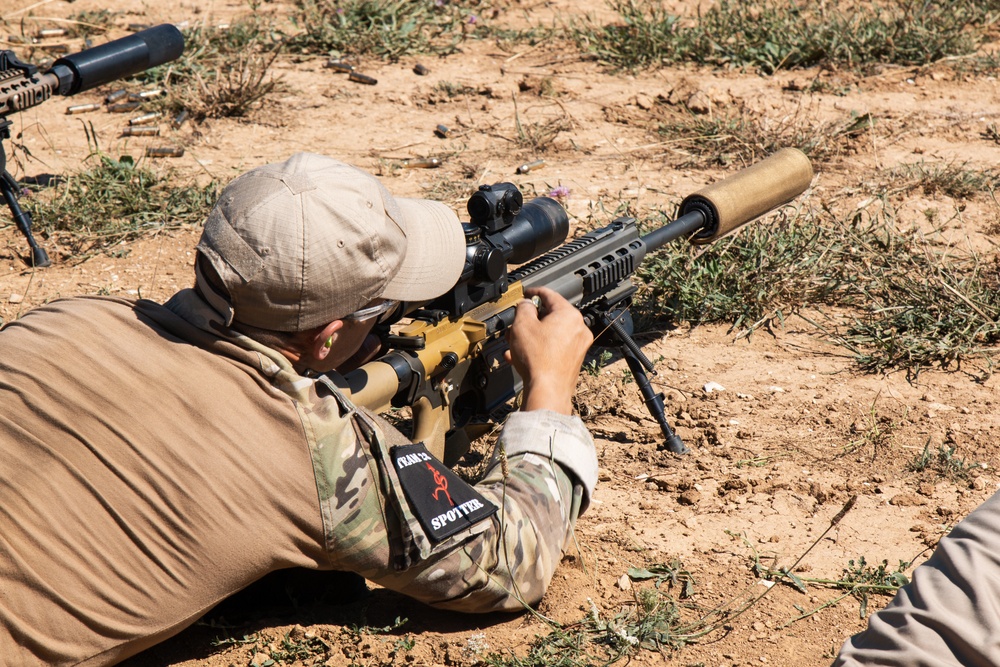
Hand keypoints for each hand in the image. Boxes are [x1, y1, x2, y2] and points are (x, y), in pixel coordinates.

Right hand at [505, 287, 592, 414]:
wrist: (547, 391)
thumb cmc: (538, 359)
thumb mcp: (522, 325)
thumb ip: (523, 308)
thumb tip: (526, 305)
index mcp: (569, 315)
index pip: (550, 295)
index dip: (534, 293)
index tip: (526, 294)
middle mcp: (579, 329)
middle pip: (551, 316)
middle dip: (530, 320)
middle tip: (516, 323)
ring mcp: (578, 347)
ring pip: (550, 334)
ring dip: (531, 336)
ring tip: (514, 343)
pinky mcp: (573, 362)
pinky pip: (553, 349)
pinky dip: (538, 349)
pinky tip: (521, 357)